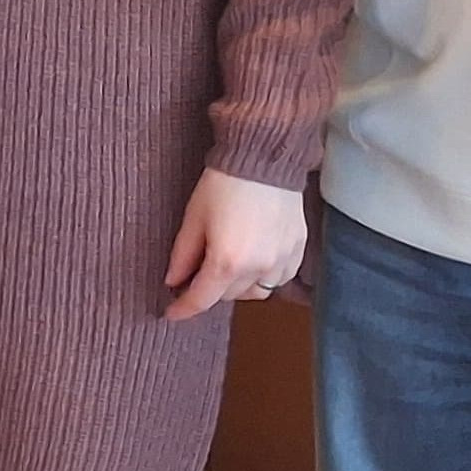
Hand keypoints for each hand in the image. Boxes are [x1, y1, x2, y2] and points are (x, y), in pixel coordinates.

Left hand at [164, 169, 307, 319]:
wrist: (264, 157)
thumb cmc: (224, 183)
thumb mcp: (194, 218)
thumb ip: (183, 255)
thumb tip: (173, 281)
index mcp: (228, 262)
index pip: (202, 299)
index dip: (184, 308)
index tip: (171, 313)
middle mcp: (258, 268)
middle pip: (227, 296)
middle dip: (209, 290)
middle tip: (195, 274)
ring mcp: (282, 260)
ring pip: (257, 292)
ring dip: (238, 287)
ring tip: (226, 268)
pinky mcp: (298, 249)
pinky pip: (280, 277)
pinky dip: (264, 277)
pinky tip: (253, 261)